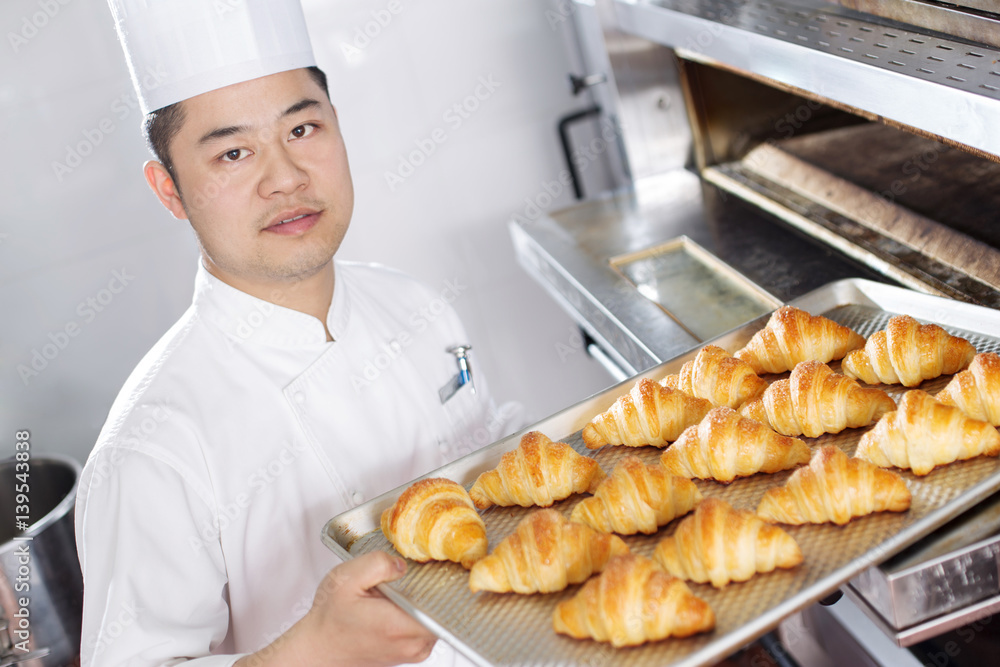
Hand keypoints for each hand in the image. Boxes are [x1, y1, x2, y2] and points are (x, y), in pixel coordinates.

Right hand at [237, 551, 435, 666]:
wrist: (318, 648)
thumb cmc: (330, 619)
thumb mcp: (346, 579)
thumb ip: (378, 563)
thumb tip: (403, 563)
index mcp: (399, 625)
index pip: (446, 606)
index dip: (446, 583)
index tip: (441, 567)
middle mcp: (412, 643)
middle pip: (443, 608)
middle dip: (431, 587)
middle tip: (408, 575)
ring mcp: (414, 651)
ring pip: (435, 616)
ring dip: (423, 600)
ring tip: (397, 590)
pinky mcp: (411, 652)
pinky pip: (426, 625)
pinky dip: (417, 610)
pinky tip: (397, 602)